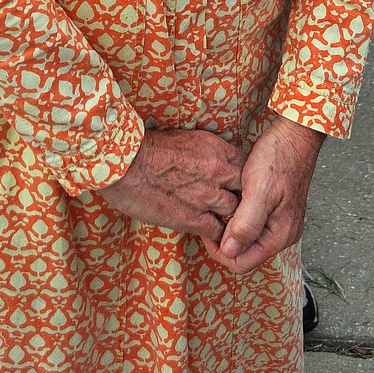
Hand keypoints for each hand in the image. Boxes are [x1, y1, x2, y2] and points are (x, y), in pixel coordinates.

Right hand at [100, 127, 245, 243]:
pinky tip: (212, 234)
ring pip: (235, 212)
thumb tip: (213, 159)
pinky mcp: (193, 219)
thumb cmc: (148, 148)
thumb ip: (205, 150)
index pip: (244, 164)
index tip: (234, 183)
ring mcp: (207, 196)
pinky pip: (218, 231)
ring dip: (229, 217)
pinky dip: (217, 235)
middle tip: (234, 203)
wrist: (127, 164)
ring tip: (223, 220)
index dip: (241, 175)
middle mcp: (217, 171)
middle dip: (241, 197)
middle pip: (246, 189)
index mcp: (215, 148)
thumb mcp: (185, 137)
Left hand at [203, 116, 323, 275]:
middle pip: (245, 253)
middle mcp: (283, 234)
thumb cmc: (279, 157)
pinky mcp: (277, 209)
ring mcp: (281, 222)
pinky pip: (253, 223)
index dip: (220, 251)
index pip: (242, 263)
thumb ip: (245, 224)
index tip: (208, 229)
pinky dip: (240, 215)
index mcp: (280, 236)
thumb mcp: (258, 190)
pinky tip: (234, 198)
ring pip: (248, 238)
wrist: (295, 134)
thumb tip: (229, 251)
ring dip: (232, 226)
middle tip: (214, 214)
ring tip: (224, 204)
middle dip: (226, 238)